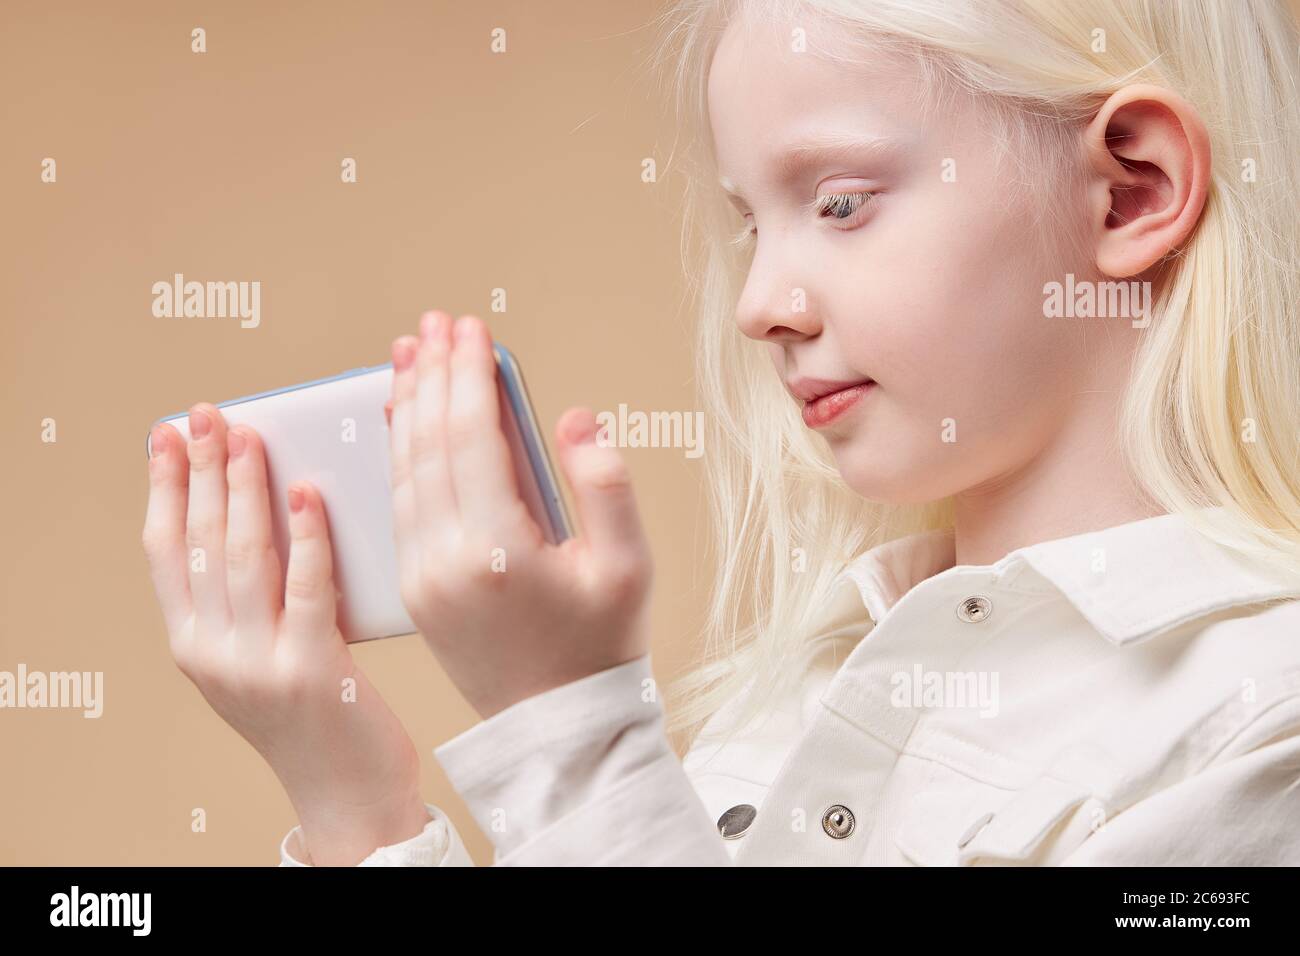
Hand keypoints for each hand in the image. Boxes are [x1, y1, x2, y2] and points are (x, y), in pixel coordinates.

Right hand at [142, 403, 430, 864]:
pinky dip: (307, 535)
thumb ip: (252, 599)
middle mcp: (211, 655)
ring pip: (243, 557)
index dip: (163, 488)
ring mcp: (256, 665)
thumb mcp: (259, 656)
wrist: (347, 795)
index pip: (164, 552)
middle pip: (199, 542)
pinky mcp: (311, 672)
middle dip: (201, 470)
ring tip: (251, 436)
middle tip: (208, 412)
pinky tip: (309, 491)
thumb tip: (266, 505)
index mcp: (192, 647)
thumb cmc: (316, 716)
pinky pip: (306, 589)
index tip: (166, 432)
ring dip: (245, 489)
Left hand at [385, 311, 653, 718]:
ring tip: (410, 355)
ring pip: (402, 472)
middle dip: (432, 376)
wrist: (556, 726)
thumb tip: (574, 418)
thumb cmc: (600, 644)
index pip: (470, 438)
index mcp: (498, 551)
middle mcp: (445, 561)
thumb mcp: (628, 565)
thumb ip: (606, 485)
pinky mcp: (412, 590)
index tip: (469, 327)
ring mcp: (421, 578)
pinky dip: (398, 453)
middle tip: (435, 324)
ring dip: (405, 407)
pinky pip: (398, 505)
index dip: (468, 376)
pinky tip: (401, 419)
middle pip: (428, 446)